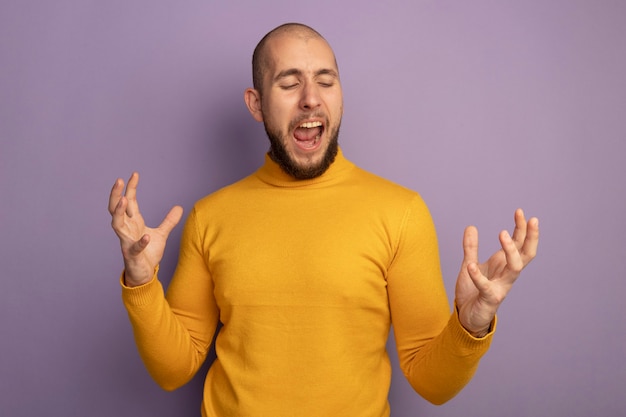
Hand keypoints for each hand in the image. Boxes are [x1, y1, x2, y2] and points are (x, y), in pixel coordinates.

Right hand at [108, 172, 182, 286]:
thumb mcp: (161, 234)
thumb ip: (169, 221)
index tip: (135, 174)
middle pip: (116, 208)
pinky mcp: (132, 255)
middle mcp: (127, 229)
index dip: (131, 188)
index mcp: (133, 222)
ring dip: (119, 212)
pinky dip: (140, 242)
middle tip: (119, 181)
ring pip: (117, 224)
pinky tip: (146, 236)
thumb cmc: (148, 253)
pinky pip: (134, 247)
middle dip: (116, 194)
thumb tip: (179, 207)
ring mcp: (127, 241)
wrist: (145, 274)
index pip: (129, 201)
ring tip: (123, 200)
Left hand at [455, 209, 538, 336]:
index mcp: (503, 266)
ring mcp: (500, 287)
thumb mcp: (470, 265)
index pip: (519, 244)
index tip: (520, 211)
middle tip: (531, 219)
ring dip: (510, 250)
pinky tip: (471, 266)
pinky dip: (478, 276)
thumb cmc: (473, 292)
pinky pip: (485, 286)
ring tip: (502, 233)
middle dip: (530, 236)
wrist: (467, 318)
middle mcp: (506, 275)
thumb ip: (471, 248)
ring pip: (515, 268)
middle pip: (526, 254)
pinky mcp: (489, 298)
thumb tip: (471, 226)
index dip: (522, 229)